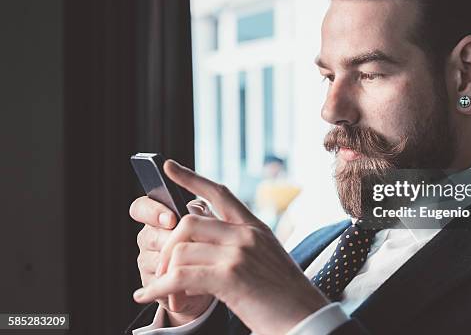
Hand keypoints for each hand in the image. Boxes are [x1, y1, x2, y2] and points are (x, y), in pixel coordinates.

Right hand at [129, 195, 214, 325]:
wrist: (212, 277)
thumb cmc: (210, 243)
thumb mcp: (209, 223)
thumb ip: (200, 213)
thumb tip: (196, 210)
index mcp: (158, 218)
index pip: (140, 208)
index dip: (151, 211)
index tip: (172, 219)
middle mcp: (149, 238)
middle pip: (147, 236)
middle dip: (169, 241)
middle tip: (188, 245)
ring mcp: (147, 261)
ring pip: (153, 261)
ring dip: (175, 263)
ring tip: (196, 264)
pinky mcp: (151, 284)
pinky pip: (159, 282)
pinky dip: (176, 282)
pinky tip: (190, 280)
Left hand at [132, 160, 329, 334]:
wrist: (307, 318)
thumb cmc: (286, 297)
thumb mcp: (267, 260)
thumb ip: (241, 246)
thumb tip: (205, 245)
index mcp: (255, 228)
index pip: (219, 194)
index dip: (191, 178)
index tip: (168, 166)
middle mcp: (246, 234)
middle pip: (189, 221)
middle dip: (166, 245)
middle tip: (159, 269)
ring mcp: (239, 253)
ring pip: (181, 249)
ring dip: (161, 273)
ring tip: (159, 291)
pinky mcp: (230, 276)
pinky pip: (180, 275)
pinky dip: (158, 287)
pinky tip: (148, 296)